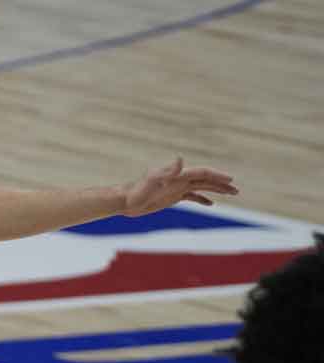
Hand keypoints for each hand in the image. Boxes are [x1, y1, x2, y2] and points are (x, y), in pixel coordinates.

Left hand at [122, 157, 237, 216]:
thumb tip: (180, 158)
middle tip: (237, 190)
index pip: (202, 173)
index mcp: (178, 175)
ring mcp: (177, 188)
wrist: (125, 200)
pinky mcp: (172, 197)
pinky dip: (202, 199)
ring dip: (216, 190)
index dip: (217, 176)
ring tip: (231, 194)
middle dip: (221, 184)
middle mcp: (180, 179)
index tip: (231, 180)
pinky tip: (211, 203)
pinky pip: (192, 197)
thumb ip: (168, 171)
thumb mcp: (153, 181)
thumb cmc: (138, 191)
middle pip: (205, 180)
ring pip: (201, 187)